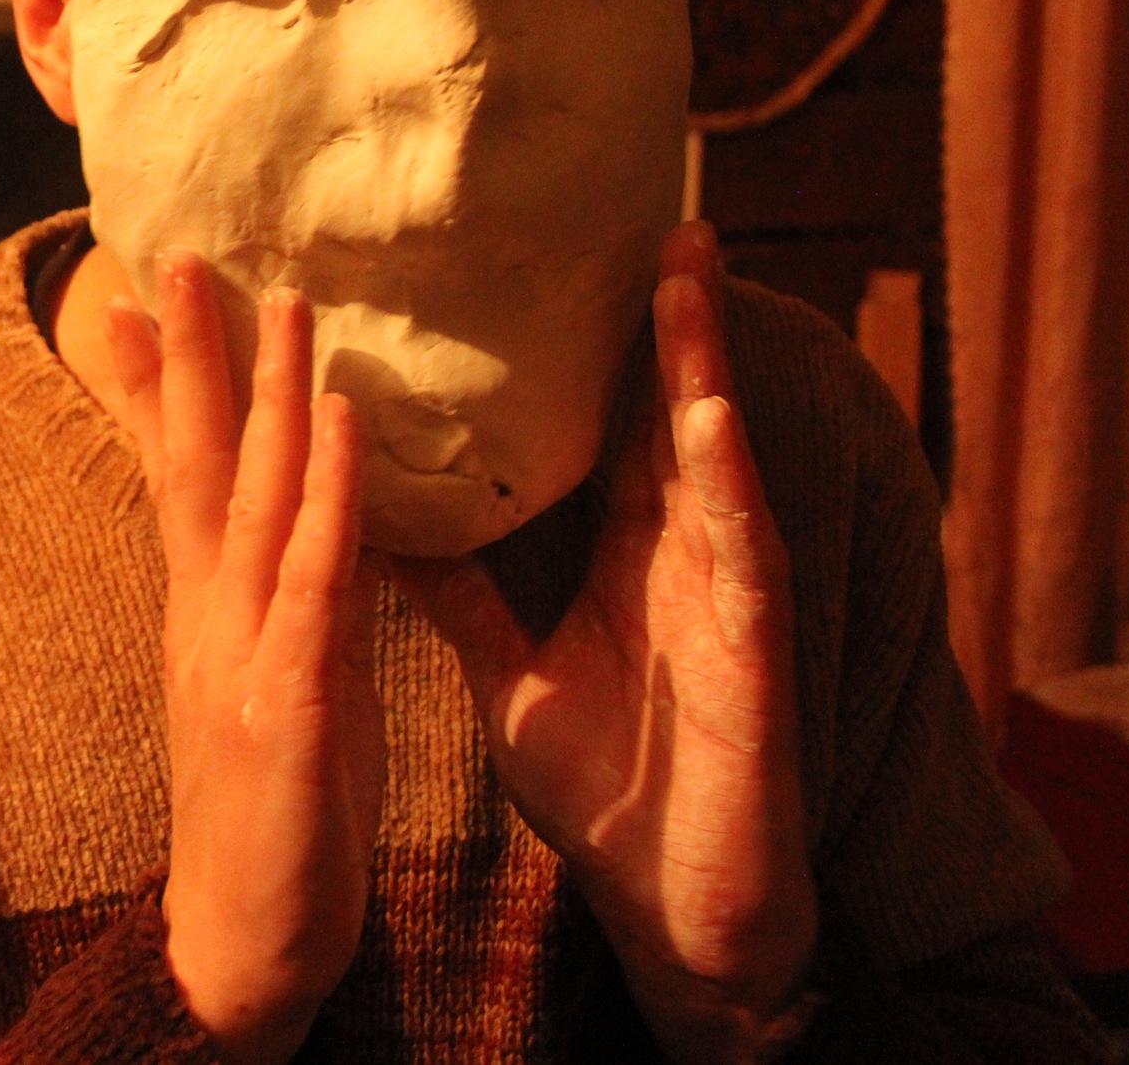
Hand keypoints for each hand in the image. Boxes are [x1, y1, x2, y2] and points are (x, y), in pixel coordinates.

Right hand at [107, 253, 382, 1062]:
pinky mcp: (287, 705)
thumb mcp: (265, 691)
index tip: (143, 298)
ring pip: (257, 502)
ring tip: (284, 300)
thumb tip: (282, 530)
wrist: (240, 951)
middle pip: (199, 464)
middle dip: (193, 355)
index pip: (179, 476)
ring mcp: (242, 656)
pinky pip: (316, 582)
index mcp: (209, 614)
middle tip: (181, 251)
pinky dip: (327, 496)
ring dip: (268, 396)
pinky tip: (341, 424)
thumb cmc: (271, 822)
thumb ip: (271, 603)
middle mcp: (211, 618)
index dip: (160, 386)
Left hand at [389, 223, 815, 1063]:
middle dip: (666, 324)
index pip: (603, 432)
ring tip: (686, 276)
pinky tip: (715, 422)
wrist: (668, 910)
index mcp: (623, 557)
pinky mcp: (754, 658)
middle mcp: (680, 561)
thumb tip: (374, 516)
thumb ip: (458, 590)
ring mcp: (724, 601)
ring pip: (716, 464)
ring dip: (703, 371)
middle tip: (658, 217)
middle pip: (668, 421)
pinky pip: (746, 557)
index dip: (593, 349)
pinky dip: (731, 487)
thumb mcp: (511, 670)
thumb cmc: (605, 789)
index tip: (568, 258)